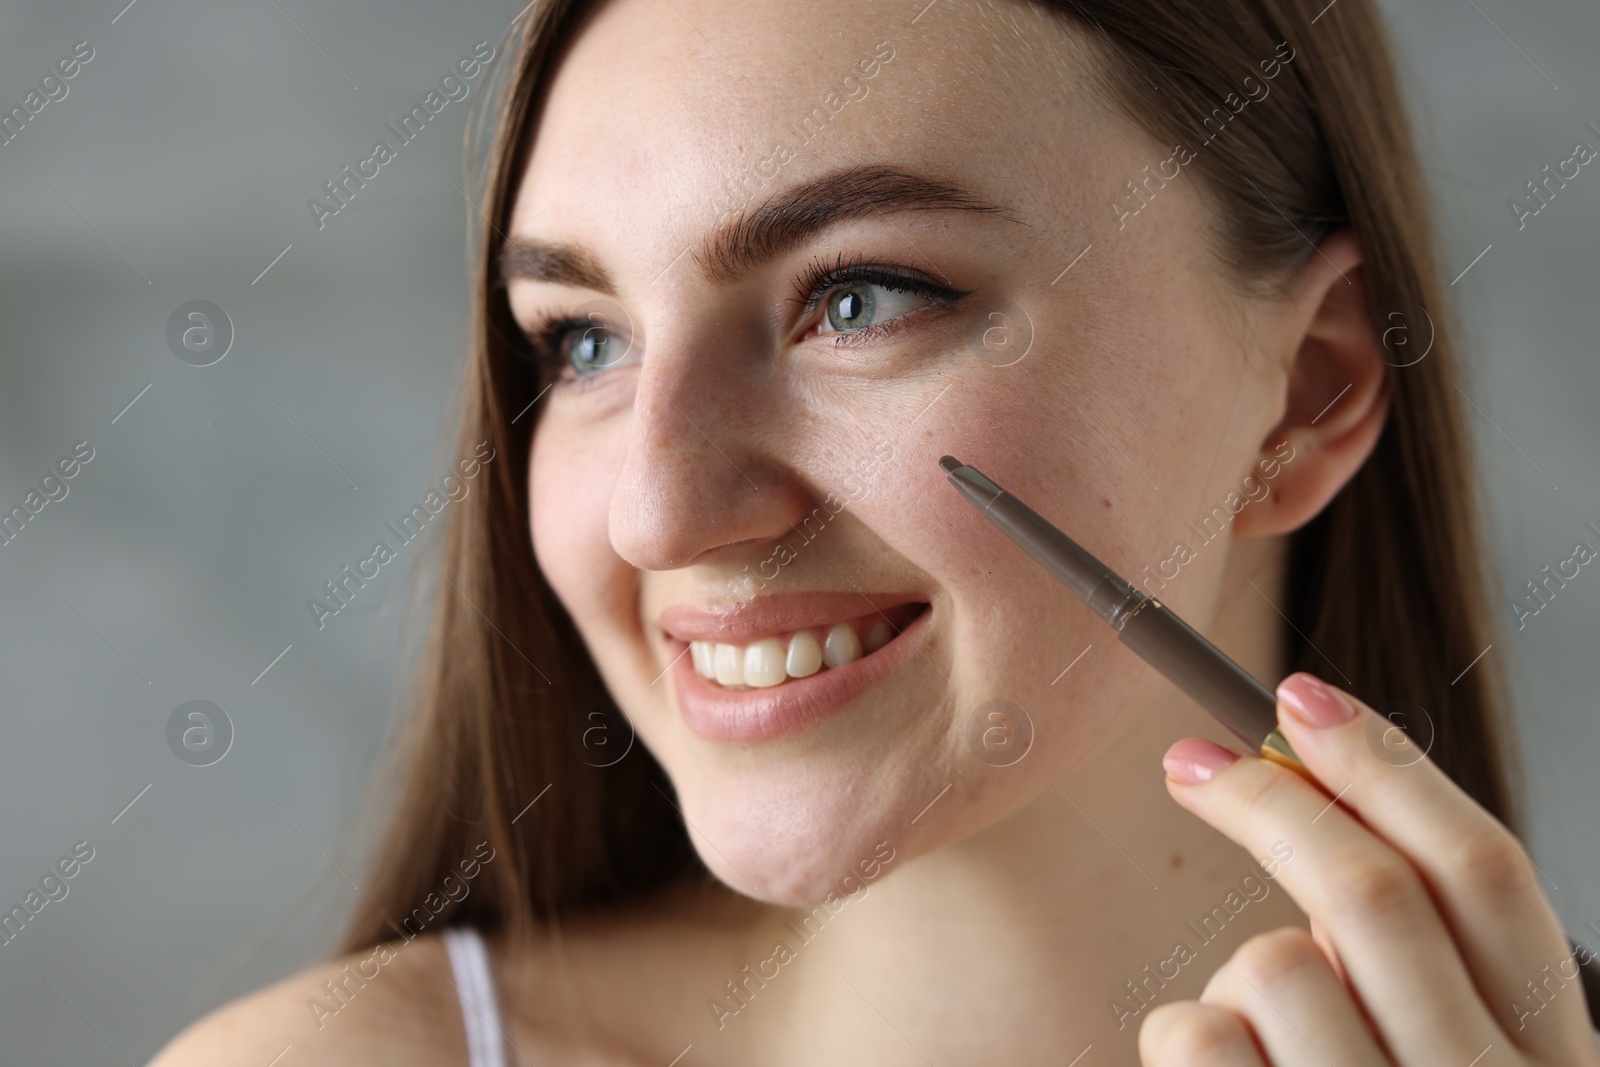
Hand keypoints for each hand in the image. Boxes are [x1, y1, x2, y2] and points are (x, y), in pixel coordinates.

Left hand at [1140, 671, 1599, 1065]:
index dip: (1389, 768)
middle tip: (1189, 761)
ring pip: (1274, 962)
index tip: (1298, 694)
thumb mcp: (1449, 1047)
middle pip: (1372, 892)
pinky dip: (1180, 1038)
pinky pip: (1196, 1033)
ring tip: (1261, 1046)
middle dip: (1269, 802)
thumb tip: (1294, 773)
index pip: (1487, 871)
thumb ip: (1412, 948)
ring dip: (1238, 979)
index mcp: (1552, 1056)